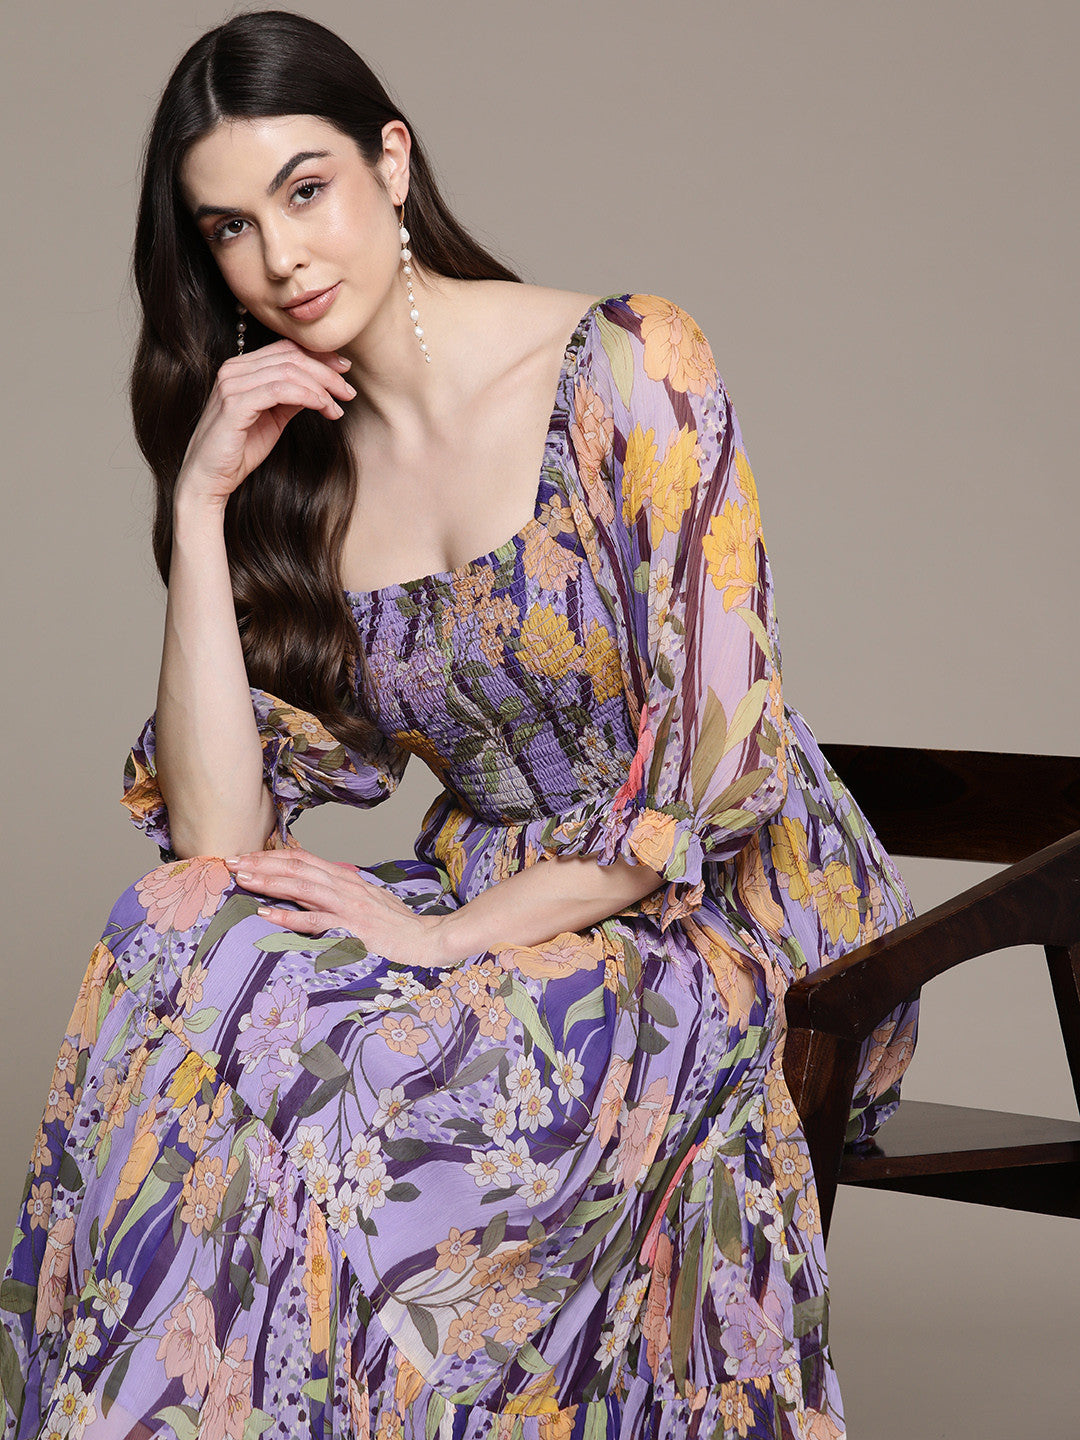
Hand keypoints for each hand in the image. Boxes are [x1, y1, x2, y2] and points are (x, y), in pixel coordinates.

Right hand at [174, 339, 356, 508]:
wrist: (209, 479)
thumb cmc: (239, 451)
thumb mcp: (274, 418)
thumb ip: (292, 398)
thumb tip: (321, 387)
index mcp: (241, 368)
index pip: (286, 349)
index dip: (319, 356)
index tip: (344, 370)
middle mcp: (234, 370)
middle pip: (291, 357)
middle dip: (327, 373)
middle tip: (348, 391)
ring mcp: (232, 385)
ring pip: (288, 371)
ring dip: (321, 388)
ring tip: (337, 407)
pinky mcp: (234, 405)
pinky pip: (280, 390)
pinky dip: (307, 396)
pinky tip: (322, 408)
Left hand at [223, 847, 444, 967]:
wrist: (426, 940)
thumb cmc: (396, 925)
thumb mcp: (366, 900)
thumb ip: (340, 892)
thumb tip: (315, 887)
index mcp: (345, 878)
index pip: (302, 859)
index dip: (271, 855)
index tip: (245, 856)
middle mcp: (344, 886)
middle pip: (296, 867)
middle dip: (260, 863)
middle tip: (230, 862)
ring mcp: (347, 906)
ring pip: (301, 886)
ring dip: (269, 881)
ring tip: (241, 879)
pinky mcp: (351, 928)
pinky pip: (314, 921)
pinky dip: (288, 915)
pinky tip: (266, 913)